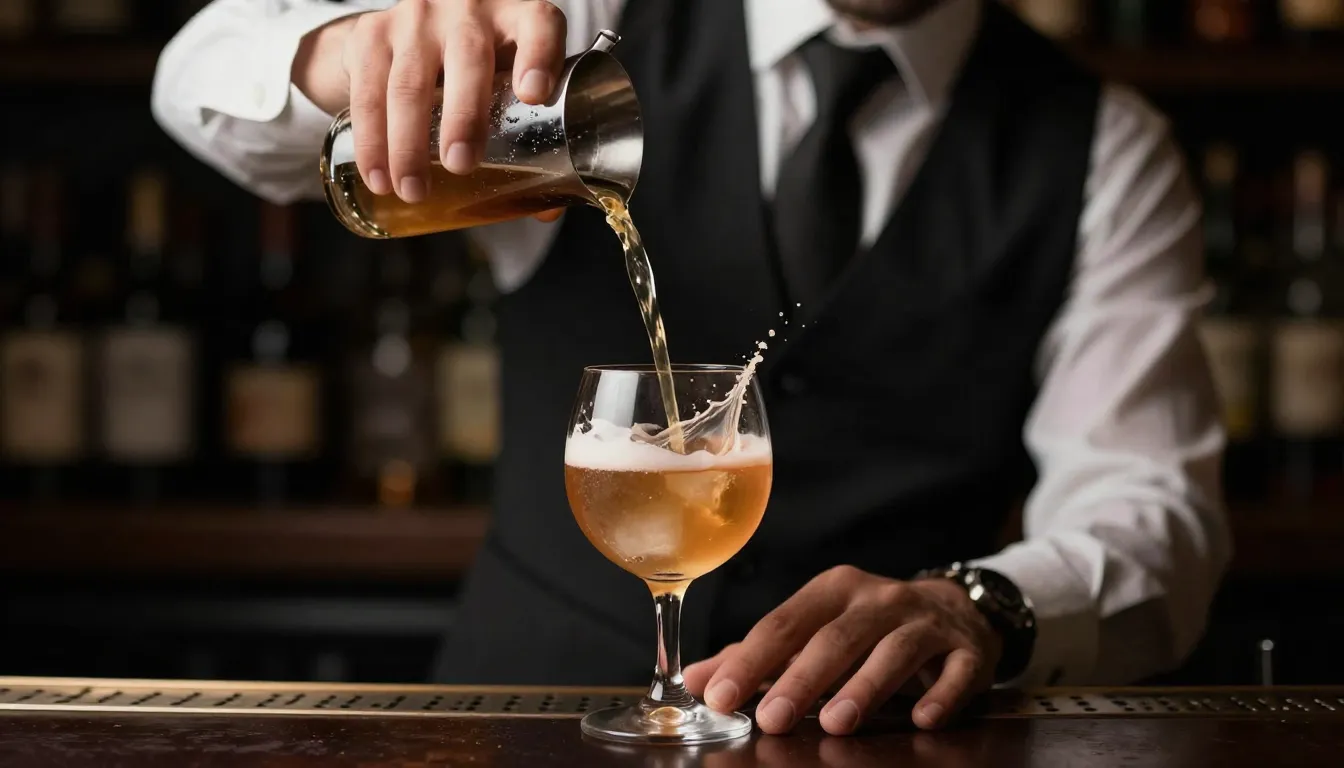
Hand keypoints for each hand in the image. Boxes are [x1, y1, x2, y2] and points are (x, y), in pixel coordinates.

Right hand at [292, 0, 567, 202]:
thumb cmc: (483, 66)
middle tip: (460, 164)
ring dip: (408, 143)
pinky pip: (367, 91)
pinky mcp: (373, 34)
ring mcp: (417, 17)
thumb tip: (546, 210)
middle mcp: (469, 7)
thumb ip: (534, 137)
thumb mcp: (511, 84)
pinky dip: (372, 139)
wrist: (414, 32)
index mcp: (519, 16)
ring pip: (409, 82)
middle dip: (464, 116)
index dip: (539, 56)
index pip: (539, 25)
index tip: (533, 94)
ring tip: (413, 189)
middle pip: (468, 58)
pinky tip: (378, 175)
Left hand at [683, 566, 1001, 735]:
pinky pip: (957, 670)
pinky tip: (923, 719)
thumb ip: (757, 656)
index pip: (784, 623)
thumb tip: (695, 680)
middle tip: (772, 719)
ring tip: (836, 723)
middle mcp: (879, 598)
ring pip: (893, 650)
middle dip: (802, 679)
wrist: (955, 610)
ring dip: (865, 687)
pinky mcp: (967, 649)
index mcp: (833, 590)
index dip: (750, 660)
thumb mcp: (814, 630)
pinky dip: (942, 695)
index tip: (720, 697)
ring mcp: (926, 621)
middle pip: (835, 637)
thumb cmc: (868, 627)